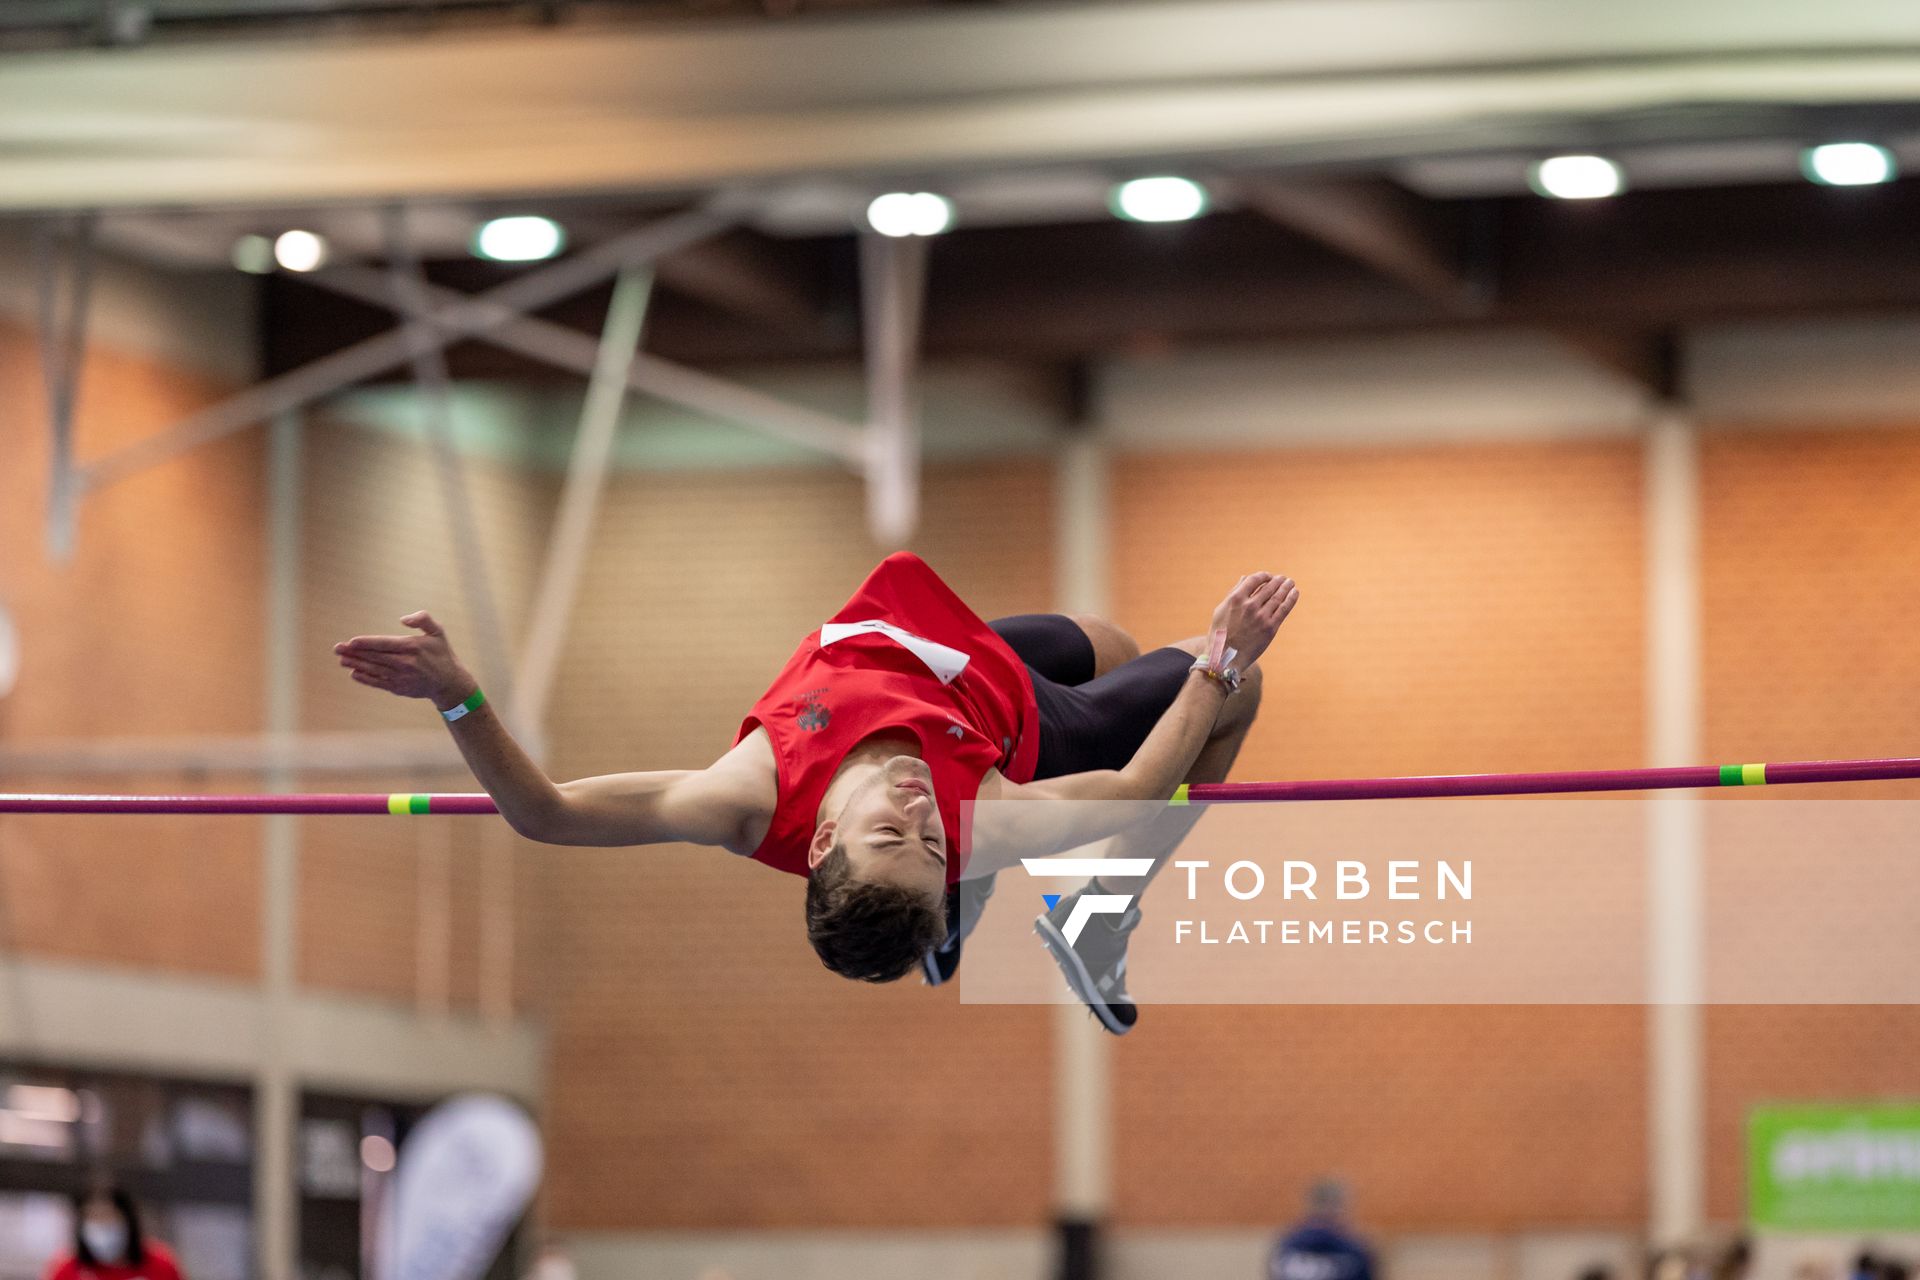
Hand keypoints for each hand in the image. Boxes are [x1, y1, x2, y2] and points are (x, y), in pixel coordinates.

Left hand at [334, 611, 475, 710]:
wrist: (449, 682)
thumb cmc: (441, 653)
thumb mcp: (438, 631)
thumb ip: (423, 619)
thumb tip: (403, 619)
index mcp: (413, 647)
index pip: (384, 644)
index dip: (366, 643)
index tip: (351, 641)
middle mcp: (406, 663)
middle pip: (375, 657)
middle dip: (355, 653)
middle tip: (338, 649)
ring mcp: (402, 677)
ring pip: (374, 670)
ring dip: (356, 665)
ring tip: (341, 660)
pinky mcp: (399, 688)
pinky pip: (379, 683)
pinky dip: (366, 679)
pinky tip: (354, 673)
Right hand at [1208, 572, 1298, 670]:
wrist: (1224, 658)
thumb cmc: (1220, 633)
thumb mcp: (1221, 610)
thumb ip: (1234, 593)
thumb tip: (1245, 578)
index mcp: (1236, 598)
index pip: (1254, 579)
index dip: (1264, 576)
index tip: (1268, 577)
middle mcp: (1250, 605)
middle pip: (1268, 587)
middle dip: (1277, 581)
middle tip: (1283, 579)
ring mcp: (1261, 617)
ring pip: (1278, 597)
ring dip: (1286, 587)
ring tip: (1290, 582)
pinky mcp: (1270, 628)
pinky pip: (1284, 609)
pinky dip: (1291, 599)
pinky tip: (1295, 592)